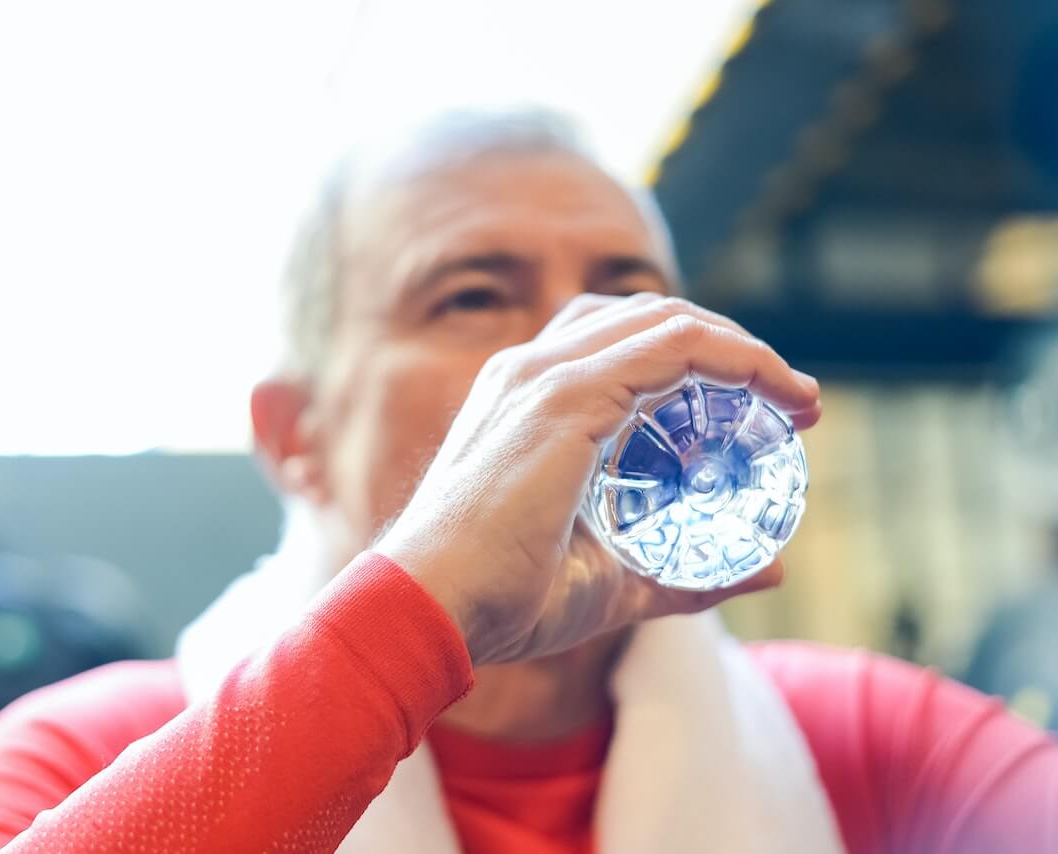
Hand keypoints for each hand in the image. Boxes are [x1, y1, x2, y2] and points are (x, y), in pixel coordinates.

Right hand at [376, 294, 820, 665]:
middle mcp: (532, 370)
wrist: (433, 609)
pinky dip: (731, 357)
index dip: (700, 360)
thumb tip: (770, 570)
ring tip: (790, 394)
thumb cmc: (505, 600)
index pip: (623, 344)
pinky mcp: (564, 397)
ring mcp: (545, 376)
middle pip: (649, 318)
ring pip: (667, 321)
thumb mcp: (613, 580)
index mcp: (529, 400)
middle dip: (728, 346)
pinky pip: (672, 349)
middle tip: (787, 400)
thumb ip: (686, 573)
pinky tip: (770, 390)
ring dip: (740, 346)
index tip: (764, 407)